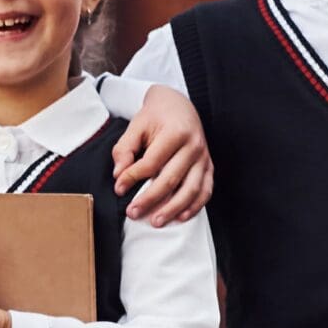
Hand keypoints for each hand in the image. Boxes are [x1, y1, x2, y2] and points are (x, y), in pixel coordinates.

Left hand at [110, 85, 212, 224]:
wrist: (179, 105)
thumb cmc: (155, 117)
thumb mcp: (136, 125)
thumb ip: (125, 149)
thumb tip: (119, 175)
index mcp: (175, 132)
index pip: (152, 162)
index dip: (133, 177)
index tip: (119, 189)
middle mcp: (194, 146)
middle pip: (171, 179)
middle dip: (150, 199)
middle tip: (132, 213)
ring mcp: (204, 157)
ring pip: (191, 189)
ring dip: (173, 208)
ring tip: (156, 221)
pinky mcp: (209, 166)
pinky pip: (205, 190)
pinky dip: (195, 206)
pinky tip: (181, 217)